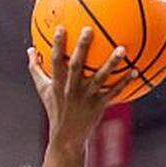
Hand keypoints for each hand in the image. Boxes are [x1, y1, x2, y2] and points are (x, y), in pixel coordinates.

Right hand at [28, 26, 131, 143]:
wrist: (67, 138)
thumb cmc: (55, 109)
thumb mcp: (43, 90)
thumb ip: (36, 68)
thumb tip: (30, 48)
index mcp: (58, 84)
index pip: (56, 62)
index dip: (58, 45)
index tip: (61, 28)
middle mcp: (72, 90)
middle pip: (77, 66)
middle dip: (82, 48)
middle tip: (89, 29)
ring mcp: (86, 98)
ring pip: (100, 79)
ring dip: (111, 64)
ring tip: (122, 49)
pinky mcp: (99, 106)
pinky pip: (114, 92)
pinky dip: (125, 82)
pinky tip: (135, 70)